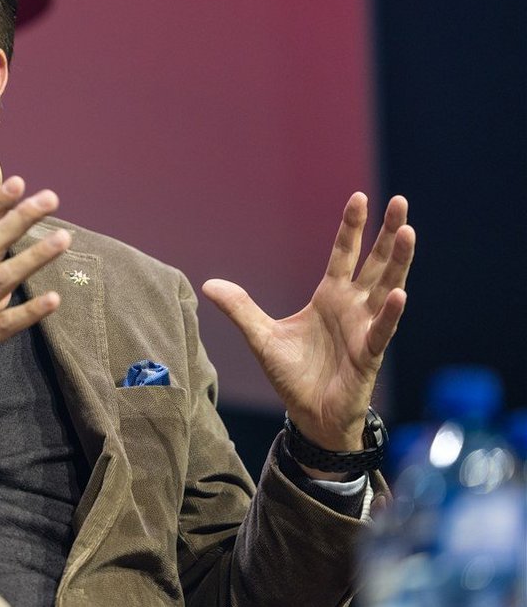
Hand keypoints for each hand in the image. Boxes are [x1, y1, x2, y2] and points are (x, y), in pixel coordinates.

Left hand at [202, 193, 414, 463]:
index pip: (343, 254)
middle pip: (374, 263)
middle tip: (400, 201)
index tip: (359, 198)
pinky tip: (399, 294)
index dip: (351, 227)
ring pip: (387, 288)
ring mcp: (364, 328)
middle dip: (387, 233)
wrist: (309, 416)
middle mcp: (352, 307)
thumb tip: (208, 284)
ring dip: (398, 262)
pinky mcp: (368, 355)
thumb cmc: (293, 375)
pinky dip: (389, 313)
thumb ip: (240, 309)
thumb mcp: (261, 337)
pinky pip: (381, 331)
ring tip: (407, 232)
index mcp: (329, 297)